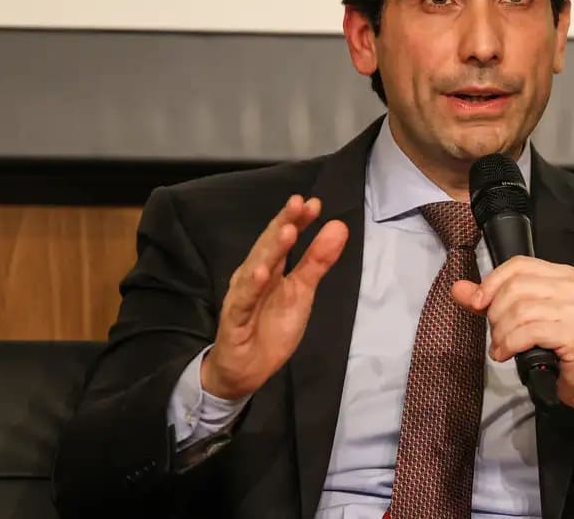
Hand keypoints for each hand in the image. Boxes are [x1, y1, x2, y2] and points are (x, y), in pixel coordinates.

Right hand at [201, 195, 348, 399]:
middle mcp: (253, 276)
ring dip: (271, 249)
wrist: (246, 370)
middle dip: (284, 224)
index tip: (315, 203)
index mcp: (271, 268)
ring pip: (256, 268)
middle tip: (298, 204)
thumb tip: (338, 226)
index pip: (283, 239)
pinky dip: (251, 287)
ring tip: (287, 230)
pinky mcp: (234, 320)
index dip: (297, 220)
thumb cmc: (271, 327)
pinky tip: (261, 272)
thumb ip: (318, 261)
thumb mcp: (302, 293)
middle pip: (268, 246)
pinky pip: (244, 301)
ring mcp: (242, 296)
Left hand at [451, 256, 573, 411]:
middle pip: (516, 288)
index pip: (518, 266)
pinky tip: (506, 354)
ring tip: (501, 346)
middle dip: (495, 314)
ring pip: (520, 311)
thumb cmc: (557, 345)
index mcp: (562, 275)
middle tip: (495, 334)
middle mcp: (573, 287)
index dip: (492, 283)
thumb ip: (491, 300)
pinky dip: (510, 344)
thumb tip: (459, 288)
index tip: (477, 303)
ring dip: (501, 333)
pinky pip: (529, 332)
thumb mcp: (522, 317)